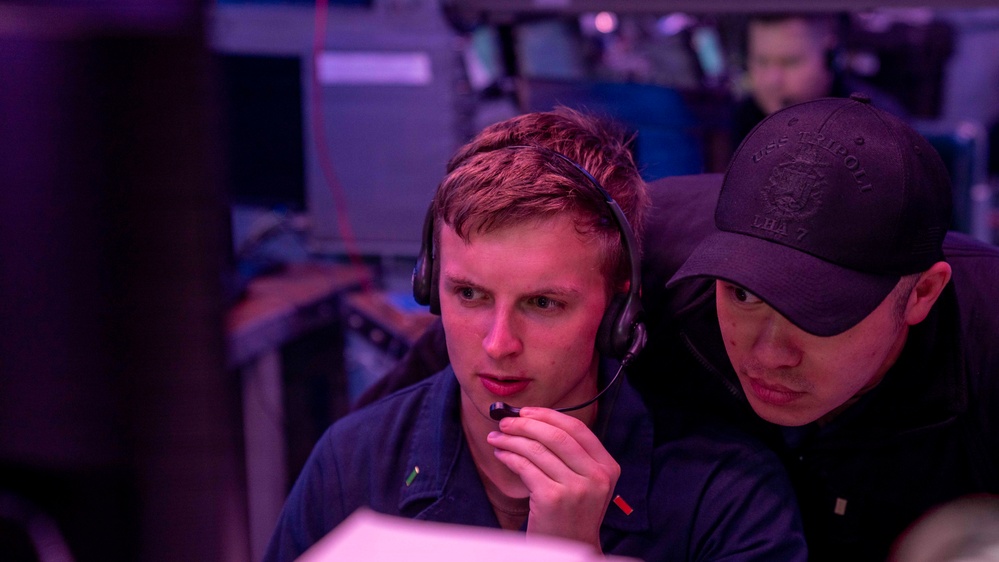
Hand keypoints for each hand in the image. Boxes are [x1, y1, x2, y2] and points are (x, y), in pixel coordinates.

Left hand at [486, 406, 620, 552]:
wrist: (570, 549)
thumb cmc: (572, 513)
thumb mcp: (586, 482)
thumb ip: (572, 454)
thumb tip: (535, 420)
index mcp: (607, 467)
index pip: (577, 429)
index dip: (548, 415)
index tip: (527, 411)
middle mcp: (596, 476)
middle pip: (556, 435)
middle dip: (525, 424)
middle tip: (506, 421)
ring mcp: (575, 488)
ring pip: (536, 449)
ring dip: (511, 439)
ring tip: (497, 437)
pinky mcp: (552, 499)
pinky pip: (525, 466)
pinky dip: (509, 456)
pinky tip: (501, 454)